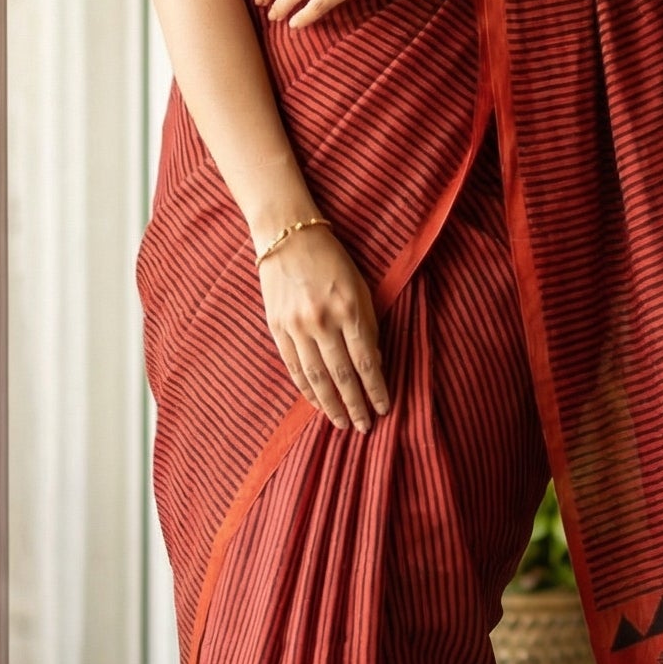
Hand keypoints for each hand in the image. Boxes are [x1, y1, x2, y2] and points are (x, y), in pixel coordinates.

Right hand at [258, 224, 389, 430]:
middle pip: (342, 376)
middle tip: (365, 428)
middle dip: (356, 406)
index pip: (367, 362)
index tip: (384, 409)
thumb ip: (368, 326)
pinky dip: (307, 390)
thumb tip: (374, 366)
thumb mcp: (360, 287)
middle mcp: (322, 321)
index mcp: (349, 309)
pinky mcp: (277, 328)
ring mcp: (296, 326)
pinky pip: (294, 368)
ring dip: (331, 405)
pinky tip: (318, 404)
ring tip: (342, 423)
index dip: (376, 390)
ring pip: (316, 378)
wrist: (287, 235)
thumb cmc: (332, 260)